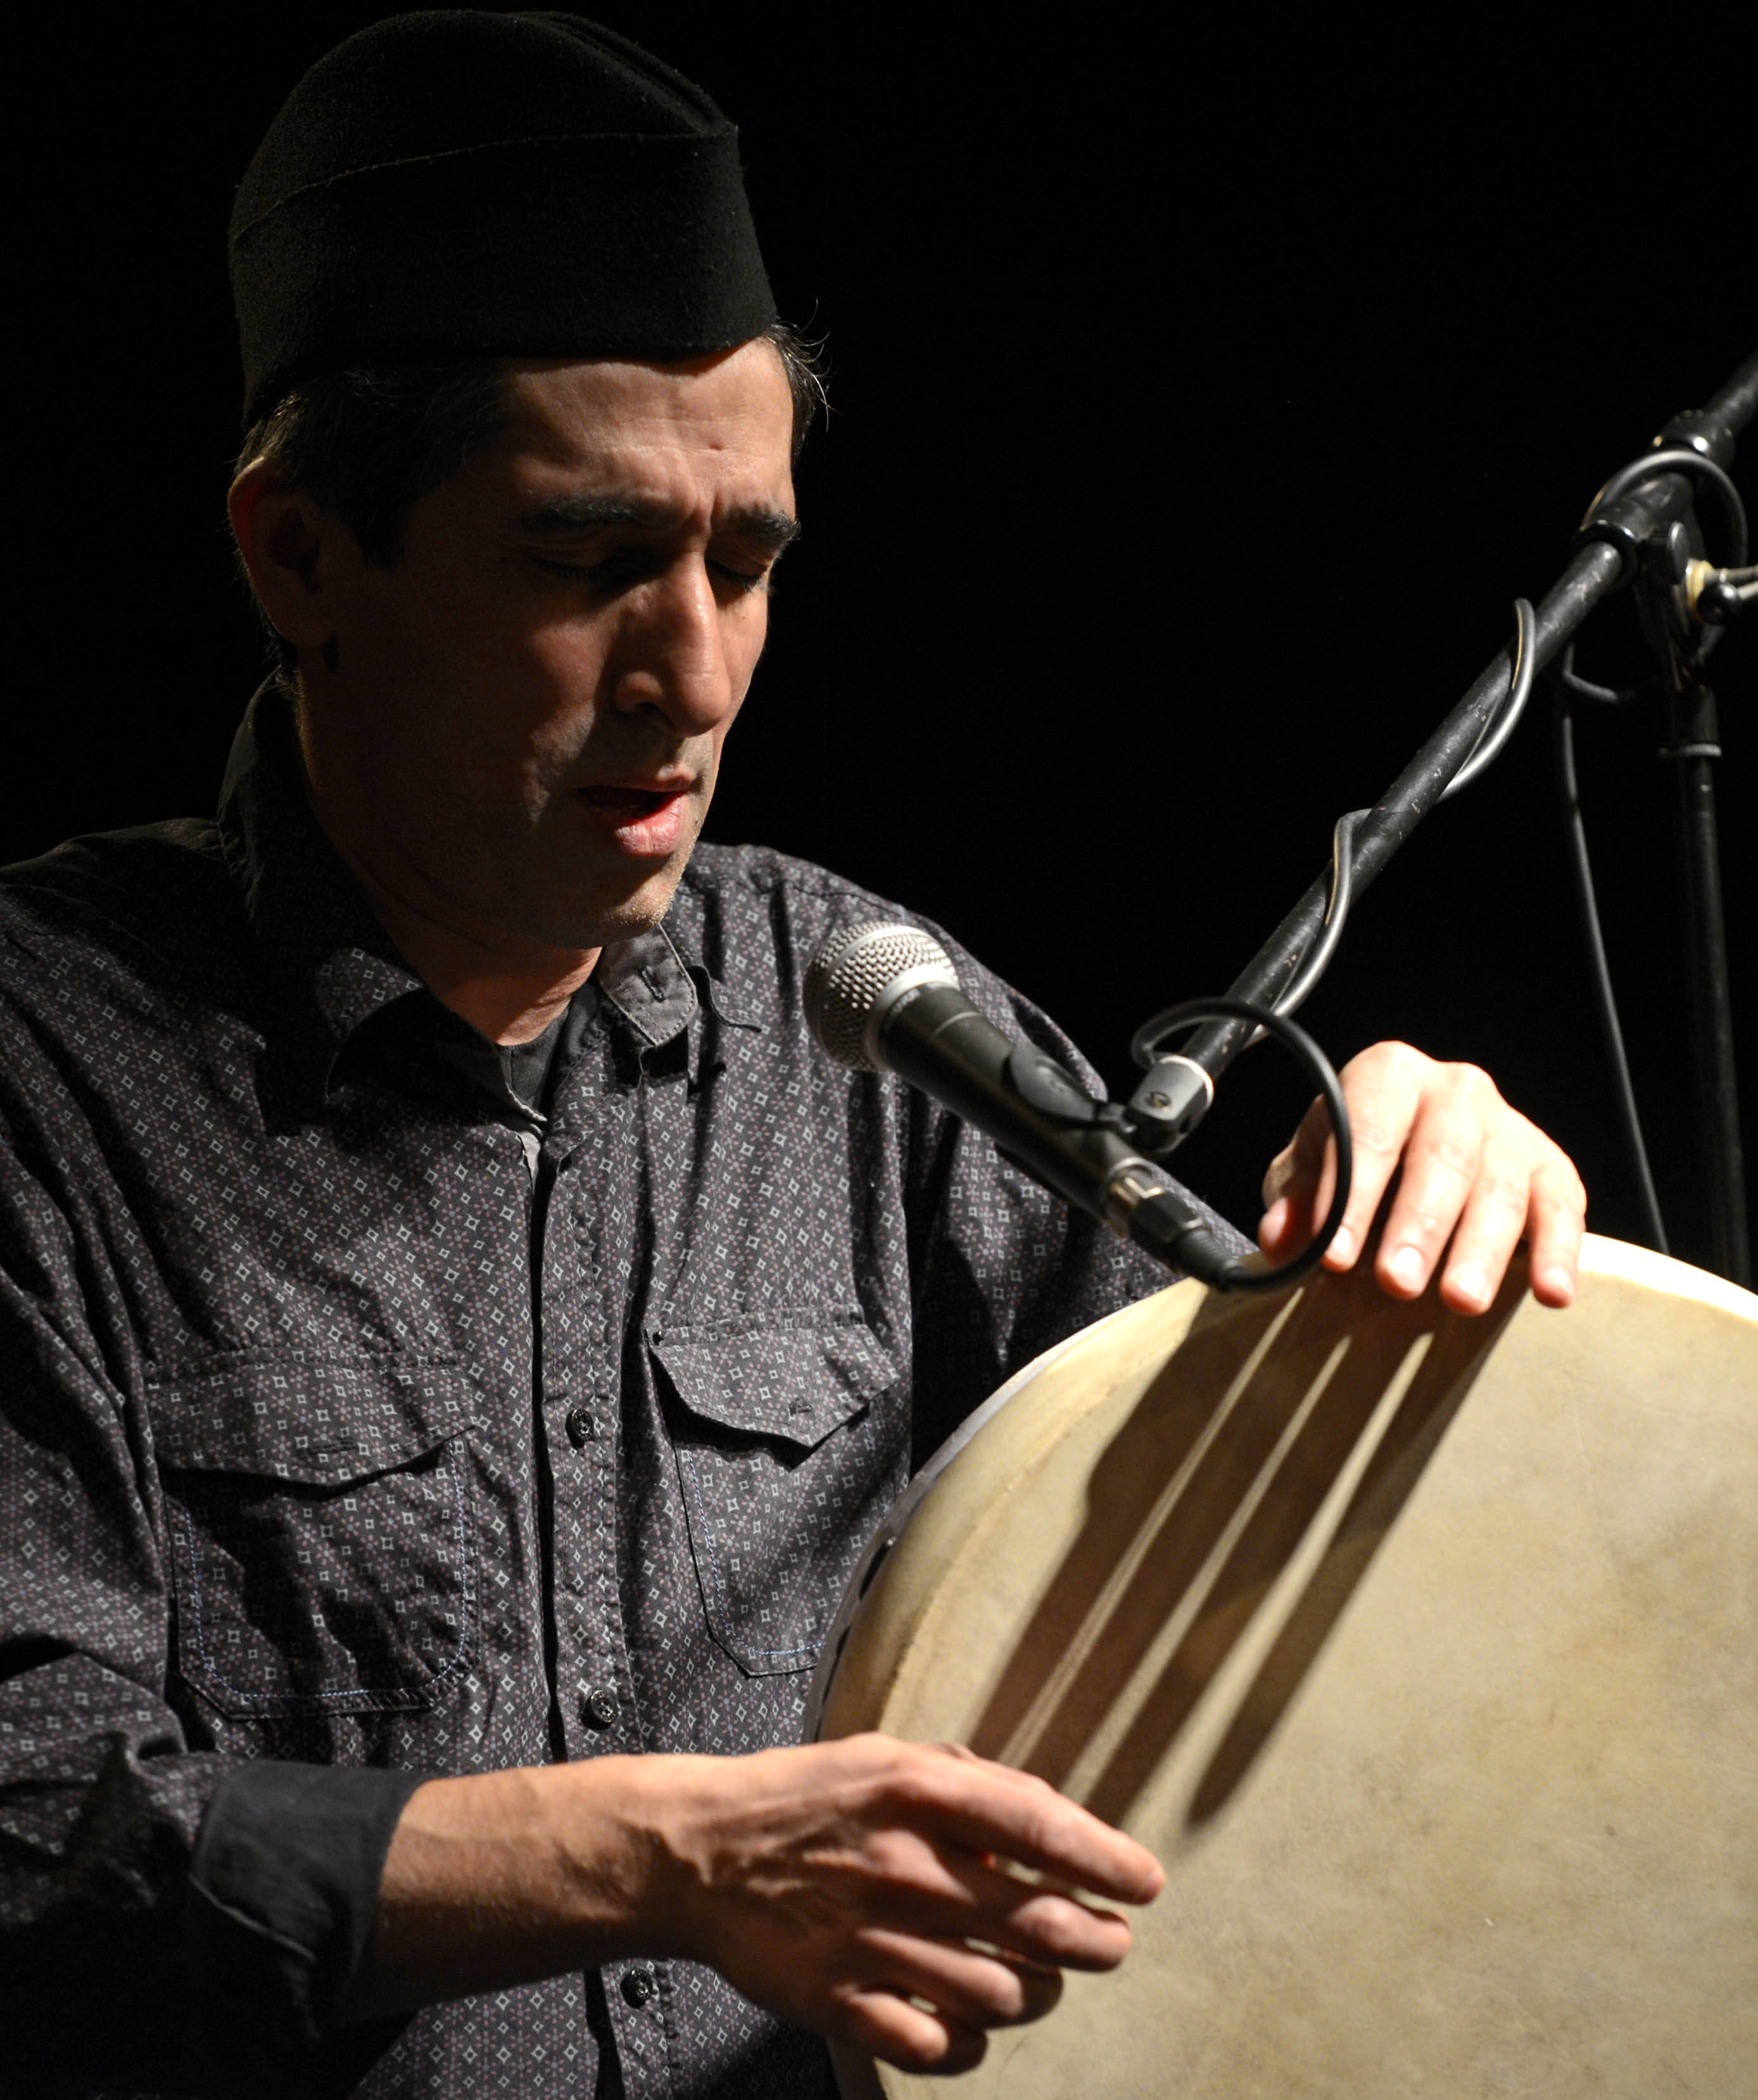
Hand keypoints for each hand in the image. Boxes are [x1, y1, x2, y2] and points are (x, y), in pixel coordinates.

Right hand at [643, 1734, 1162, 2075]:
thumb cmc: (806, 1798)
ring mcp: (870, 1941)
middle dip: (1099, 1941)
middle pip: (1040, 1926)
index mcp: (917, 1794)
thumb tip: (1052, 1821)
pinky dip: (972, 2043)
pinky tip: (974, 2021)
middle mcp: (902, 1867)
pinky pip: (937, 2046)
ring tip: (1045, 1980)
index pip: (1043, 1832)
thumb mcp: (887, 1756)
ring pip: (1002, 1994)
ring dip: (1042, 1993)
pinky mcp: (838, 2001)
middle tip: (1112, 1942)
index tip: (1146, 1883)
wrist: (698, 1853)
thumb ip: (972, 1782)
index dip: (1108, 1861)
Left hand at [1257, 1040, 1585, 1313]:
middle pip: (1443, 1156)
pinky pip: (1564, 1206)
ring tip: (1460, 1300)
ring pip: (1502, 1186)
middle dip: (1419, 1224)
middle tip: (1397, 1283)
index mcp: (1388, 1076)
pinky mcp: (1551, 1167)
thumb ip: (1296, 1198)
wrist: (1411, 1147)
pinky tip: (1551, 1294)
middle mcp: (1456, 1089)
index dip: (1352, 1194)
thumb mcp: (1311, 1168)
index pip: (1369, 1130)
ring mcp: (1509, 1126)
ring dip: (1481, 1248)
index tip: (1336, 1257)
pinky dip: (1559, 1251)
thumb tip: (1280, 1237)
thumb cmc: (1353, 1158)